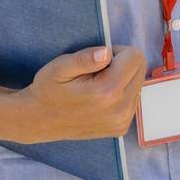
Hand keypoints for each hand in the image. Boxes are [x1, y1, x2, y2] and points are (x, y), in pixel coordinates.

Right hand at [16, 45, 145, 143]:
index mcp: (107, 91)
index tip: (98, 60)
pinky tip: (101, 97)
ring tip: (97, 85)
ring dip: (123, 79)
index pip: (135, 56)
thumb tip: (107, 52)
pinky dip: (121, 93)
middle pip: (140, 68)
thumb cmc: (48, 90)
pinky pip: (133, 99)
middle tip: (97, 72)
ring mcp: (121, 121)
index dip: (116, 51)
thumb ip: (85, 58)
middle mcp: (120, 109)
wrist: (39, 121)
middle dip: (122, 64)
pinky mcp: (120, 128)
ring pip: (138, 83)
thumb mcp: (60, 67)